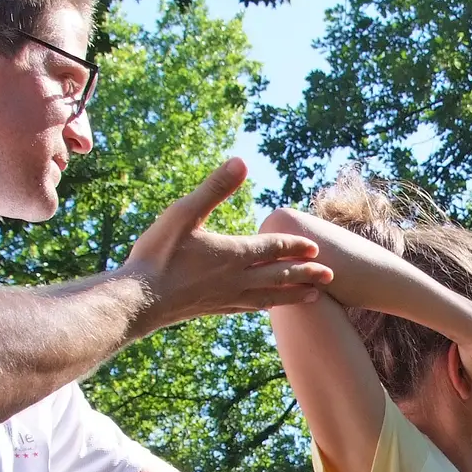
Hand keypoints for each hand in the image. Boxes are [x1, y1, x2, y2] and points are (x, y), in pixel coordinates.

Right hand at [122, 158, 334, 333]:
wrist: (140, 301)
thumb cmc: (158, 254)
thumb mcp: (184, 213)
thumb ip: (214, 189)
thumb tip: (241, 162)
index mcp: (233, 254)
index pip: (273, 248)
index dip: (294, 246)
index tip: (315, 247)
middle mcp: (237, 278)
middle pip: (281, 276)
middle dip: (307, 274)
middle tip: (331, 276)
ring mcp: (227, 297)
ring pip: (271, 296)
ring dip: (294, 295)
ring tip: (314, 296)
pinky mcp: (216, 309)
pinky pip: (251, 307)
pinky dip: (268, 305)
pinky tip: (268, 306)